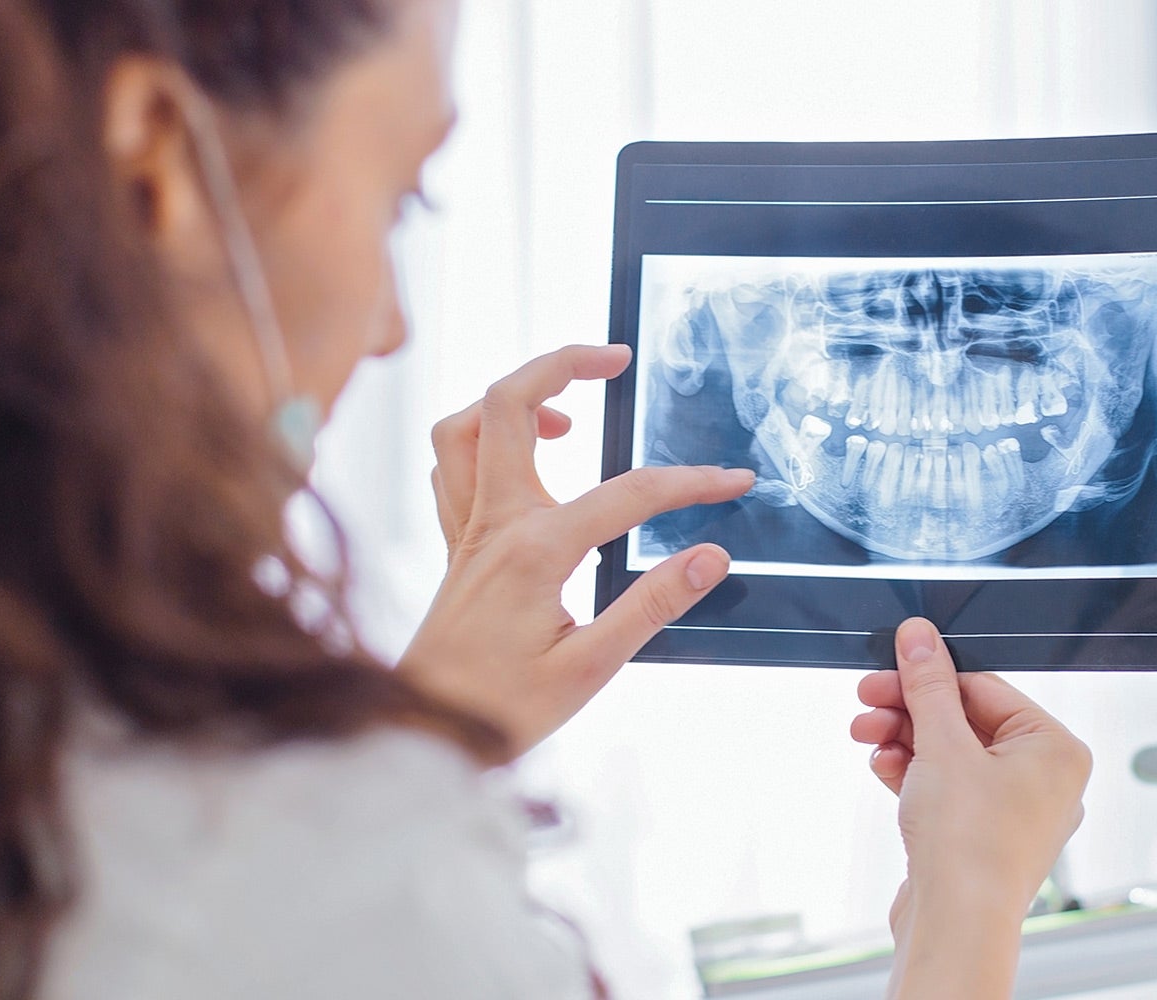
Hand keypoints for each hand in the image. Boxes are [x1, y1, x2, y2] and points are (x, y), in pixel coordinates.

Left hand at [402, 344, 753, 755]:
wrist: (422, 738)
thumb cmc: (500, 711)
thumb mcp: (591, 668)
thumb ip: (652, 604)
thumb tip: (709, 556)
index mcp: (534, 551)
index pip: (627, 494)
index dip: (689, 483)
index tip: (733, 482)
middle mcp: (493, 525)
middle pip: (508, 404)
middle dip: (562, 363)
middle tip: (615, 358)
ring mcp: (467, 532)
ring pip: (466, 426)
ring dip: (512, 398)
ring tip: (567, 408)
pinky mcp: (456, 549)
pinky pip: (453, 467)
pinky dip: (483, 441)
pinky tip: (521, 460)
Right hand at [851, 618, 1090, 999]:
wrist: (956, 926)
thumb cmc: (971, 846)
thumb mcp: (942, 745)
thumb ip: (929, 686)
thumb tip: (920, 639)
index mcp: (1056, 749)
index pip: (986, 688)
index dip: (931, 675)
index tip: (893, 664)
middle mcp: (1044, 780)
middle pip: (966, 721)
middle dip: (910, 710)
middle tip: (869, 698)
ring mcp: (1012, 813)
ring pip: (952, 756)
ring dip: (905, 740)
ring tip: (866, 734)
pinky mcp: (980, 838)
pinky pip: (947, 789)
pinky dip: (914, 774)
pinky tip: (883, 765)